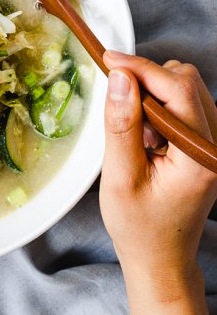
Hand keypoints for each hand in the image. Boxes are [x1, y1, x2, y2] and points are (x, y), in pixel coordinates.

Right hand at [100, 51, 216, 314]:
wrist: (159, 255)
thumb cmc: (138, 226)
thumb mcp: (119, 177)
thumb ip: (121, 125)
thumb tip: (118, 77)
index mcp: (200, 158)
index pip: (178, 90)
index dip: (141, 68)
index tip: (108, 59)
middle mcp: (216, 145)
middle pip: (186, 81)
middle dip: (146, 81)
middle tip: (118, 105)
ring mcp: (212, 143)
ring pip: (185, 87)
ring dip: (152, 94)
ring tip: (135, 132)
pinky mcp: (203, 142)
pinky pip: (183, 103)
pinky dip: (158, 105)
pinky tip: (145, 134)